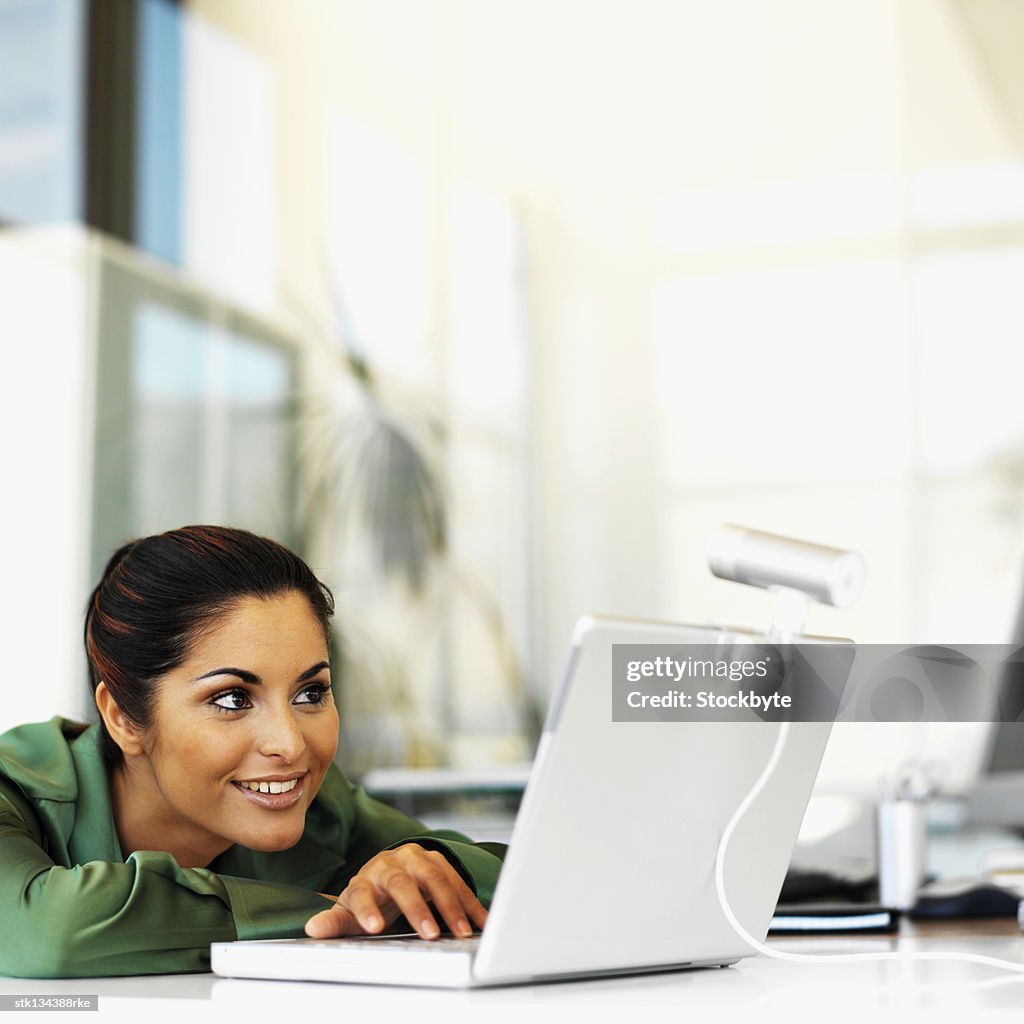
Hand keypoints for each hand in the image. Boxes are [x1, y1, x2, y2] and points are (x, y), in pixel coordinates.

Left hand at [304, 843, 487, 939]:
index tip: (374, 928)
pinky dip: (470, 902)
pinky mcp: (439, 860)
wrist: (391, 872)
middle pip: (403, 882)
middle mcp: (391, 863)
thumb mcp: (350, 912)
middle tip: (429, 935)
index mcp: (365, 878)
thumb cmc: (369, 898)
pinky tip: (480, 921)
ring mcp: (417, 858)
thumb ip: (334, 923)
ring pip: (435, 877)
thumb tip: (312, 929)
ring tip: (462, 932)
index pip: (361, 893)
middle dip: (417, 908)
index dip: (367, 909)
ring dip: (451, 905)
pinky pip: (457, 880)